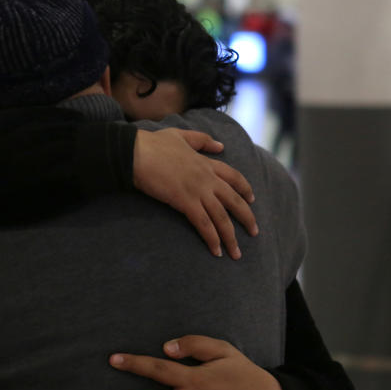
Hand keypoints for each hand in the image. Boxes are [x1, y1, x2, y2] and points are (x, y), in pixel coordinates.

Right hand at [133, 128, 257, 259]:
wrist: (136, 153)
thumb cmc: (153, 144)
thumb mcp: (181, 135)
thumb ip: (202, 139)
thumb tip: (220, 145)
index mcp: (206, 163)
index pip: (234, 177)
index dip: (245, 189)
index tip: (252, 199)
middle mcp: (207, 178)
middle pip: (234, 200)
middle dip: (246, 218)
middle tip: (254, 232)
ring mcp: (197, 190)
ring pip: (222, 217)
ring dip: (231, 237)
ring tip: (237, 253)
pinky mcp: (185, 202)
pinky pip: (204, 224)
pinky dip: (212, 239)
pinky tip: (217, 252)